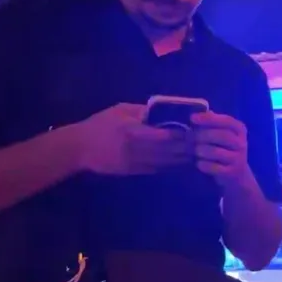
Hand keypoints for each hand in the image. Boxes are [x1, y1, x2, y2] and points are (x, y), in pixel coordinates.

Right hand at [74, 104, 191, 174]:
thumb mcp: (120, 110)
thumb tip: (164, 109)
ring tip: (198, 153)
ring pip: (166, 162)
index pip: (164, 135)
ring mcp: (135, 162)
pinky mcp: (134, 172)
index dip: (181, 134)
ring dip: (183, 159)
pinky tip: (183, 162)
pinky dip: (172, 166)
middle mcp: (136, 149)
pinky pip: (158, 170)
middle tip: (202, 143)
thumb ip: (142, 110)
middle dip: (187, 147)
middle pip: (168, 150)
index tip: (194, 130)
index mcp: (133, 130)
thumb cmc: (100, 124)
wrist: (79, 148)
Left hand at [191, 111, 252, 190]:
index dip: (208, 119)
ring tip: (197, 151)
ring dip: (201, 150)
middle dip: (201, 136)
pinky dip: (203, 165)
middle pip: (220, 135)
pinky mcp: (232, 172)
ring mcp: (238, 158)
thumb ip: (212, 122)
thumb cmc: (224, 149)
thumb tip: (201, 113)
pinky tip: (200, 163)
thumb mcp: (221, 133)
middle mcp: (241, 143)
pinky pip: (213, 167)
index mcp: (240, 130)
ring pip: (215, 151)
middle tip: (191, 138)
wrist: (237, 175)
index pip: (226, 121)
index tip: (192, 118)